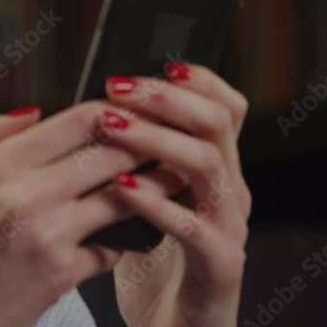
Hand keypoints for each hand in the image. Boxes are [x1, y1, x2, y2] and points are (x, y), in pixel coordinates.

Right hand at [0, 102, 150, 326]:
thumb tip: (31, 112)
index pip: (77, 120)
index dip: (117, 110)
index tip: (134, 111)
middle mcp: (24, 193)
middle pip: (110, 151)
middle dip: (147, 142)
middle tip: (166, 140)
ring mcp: (47, 232)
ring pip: (124, 195)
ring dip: (154, 186)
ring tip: (169, 180)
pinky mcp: (64, 270)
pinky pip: (114, 245)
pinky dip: (125, 239)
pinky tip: (128, 233)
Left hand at [99, 64, 252, 326]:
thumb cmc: (152, 260)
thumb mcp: (145, 198)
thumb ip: (133, 158)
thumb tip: (96, 109)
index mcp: (214, 169)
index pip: (224, 107)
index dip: (196, 80)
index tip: (156, 63)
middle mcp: (229, 190)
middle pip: (217, 122)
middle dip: (167, 98)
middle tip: (118, 87)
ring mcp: (228, 226)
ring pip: (207, 164)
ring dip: (158, 139)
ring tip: (113, 127)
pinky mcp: (218, 264)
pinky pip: (193, 226)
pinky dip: (155, 203)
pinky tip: (121, 188)